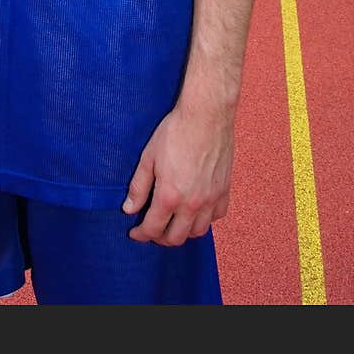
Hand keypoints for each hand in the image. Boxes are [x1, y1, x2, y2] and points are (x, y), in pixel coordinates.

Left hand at [121, 103, 233, 244]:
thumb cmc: (175, 132)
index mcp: (170, 196)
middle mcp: (192, 204)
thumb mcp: (148, 157)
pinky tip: (196, 210)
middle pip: (176, 238)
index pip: (153, 229)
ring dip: (183, 231)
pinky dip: (206, 219)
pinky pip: (217, 216)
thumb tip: (129, 209)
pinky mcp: (224, 190)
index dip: (141, 234)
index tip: (134, 232)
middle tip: (152, 229)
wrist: (206, 115)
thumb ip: (138, 186)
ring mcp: (211, 199)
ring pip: (198, 231)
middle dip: (160, 238)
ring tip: (173, 222)